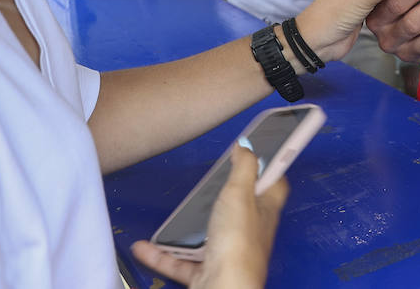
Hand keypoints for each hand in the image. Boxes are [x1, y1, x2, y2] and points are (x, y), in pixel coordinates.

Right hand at [131, 145, 287, 288]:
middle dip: (223, 197)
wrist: (223, 288)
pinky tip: (146, 246)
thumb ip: (243, 167)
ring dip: (189, 227)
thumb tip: (246, 146)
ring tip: (176, 212)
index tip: (252, 155)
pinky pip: (180, 261)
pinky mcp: (206, 271)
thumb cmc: (237, 246)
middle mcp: (247, 233)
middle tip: (209, 181)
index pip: (273, 185)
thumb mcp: (240, 193)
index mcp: (263, 212)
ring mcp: (226, 253)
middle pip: (240, 210)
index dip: (266, 168)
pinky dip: (162, 254)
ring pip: (208, 235)